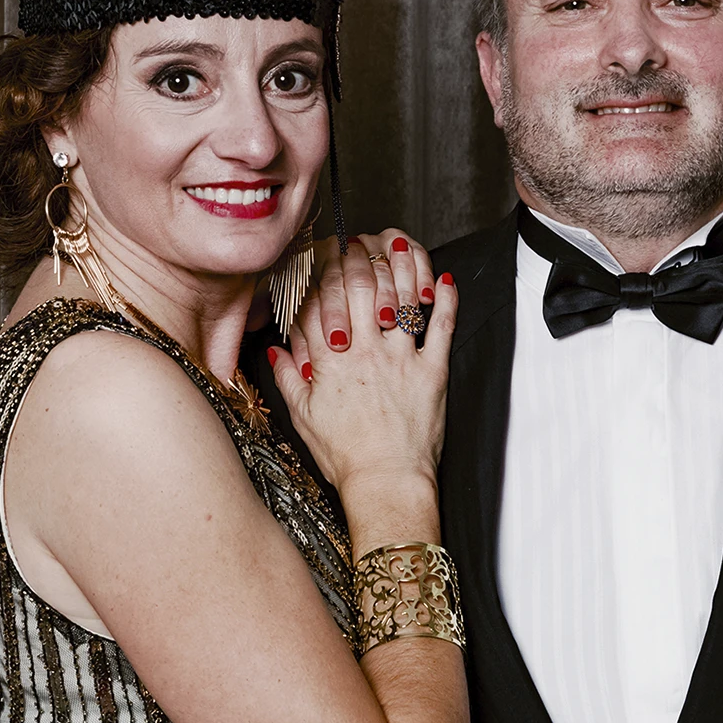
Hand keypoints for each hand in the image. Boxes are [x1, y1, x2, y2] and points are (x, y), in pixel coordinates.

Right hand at [268, 244, 456, 509]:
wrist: (386, 483)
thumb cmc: (347, 457)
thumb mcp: (303, 418)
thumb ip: (288, 378)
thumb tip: (276, 350)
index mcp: (330, 362)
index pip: (322, 300)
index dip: (324, 269)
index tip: (328, 253)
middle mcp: (365, 352)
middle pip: (360, 287)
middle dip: (360, 255)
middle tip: (361, 239)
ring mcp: (401, 359)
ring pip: (401, 297)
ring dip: (401, 263)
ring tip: (400, 242)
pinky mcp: (433, 371)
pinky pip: (442, 327)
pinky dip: (446, 300)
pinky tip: (443, 280)